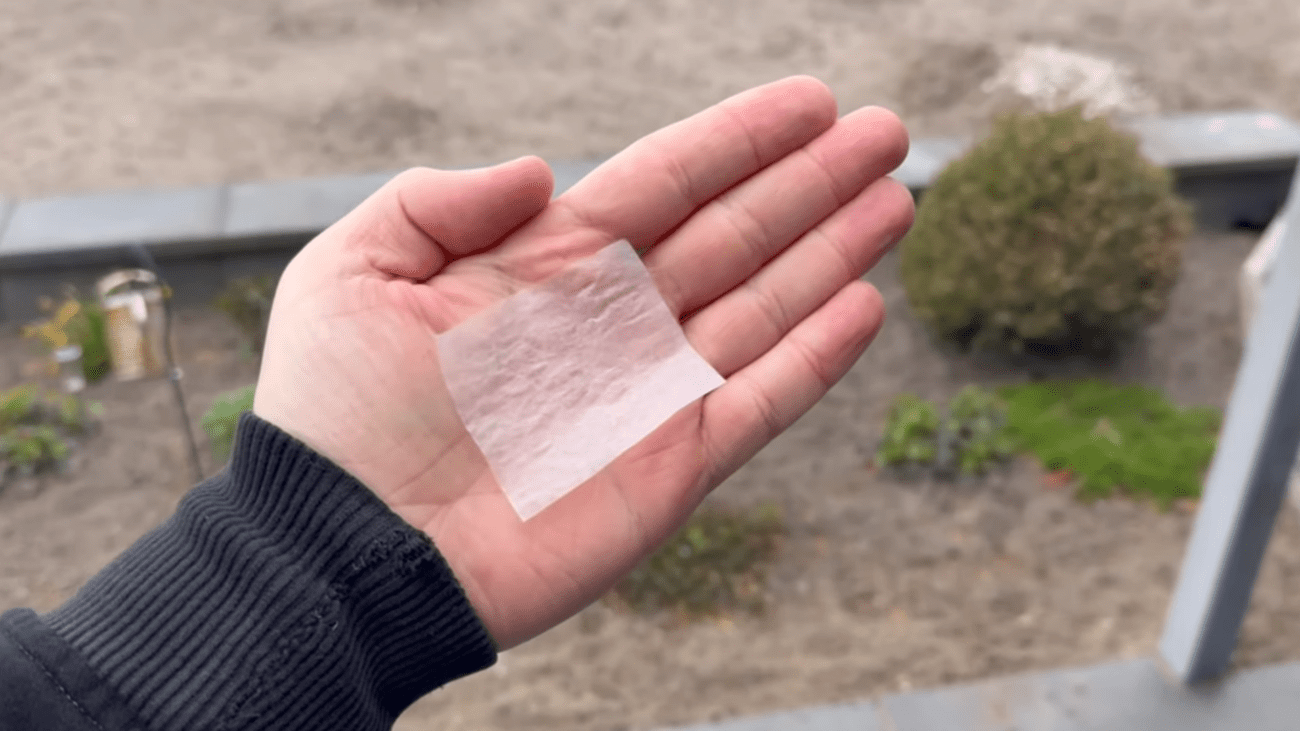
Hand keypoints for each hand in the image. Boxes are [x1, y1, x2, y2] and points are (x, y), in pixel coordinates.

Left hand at [253, 76, 913, 649]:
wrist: (348, 550)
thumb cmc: (335, 414)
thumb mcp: (354, 269)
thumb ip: (440, 199)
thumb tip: (540, 171)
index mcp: (543, 264)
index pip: (664, 181)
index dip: (739, 139)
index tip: (809, 102)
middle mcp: (609, 320)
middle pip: (733, 231)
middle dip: (810, 182)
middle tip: (885, 132)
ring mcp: (647, 392)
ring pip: (763, 304)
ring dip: (832, 252)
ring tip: (894, 200)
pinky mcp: (672, 466)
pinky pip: (763, 401)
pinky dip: (815, 356)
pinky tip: (863, 304)